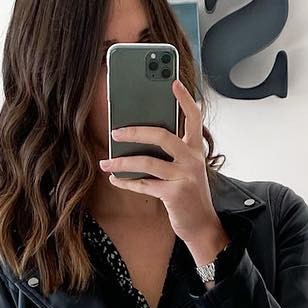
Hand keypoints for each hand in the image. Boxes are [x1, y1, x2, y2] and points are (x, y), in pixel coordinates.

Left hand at [101, 76, 228, 260]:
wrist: (201, 225)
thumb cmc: (189, 193)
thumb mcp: (187, 168)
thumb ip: (172, 152)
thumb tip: (139, 139)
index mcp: (195, 149)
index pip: (194, 118)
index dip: (184, 99)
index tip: (172, 82)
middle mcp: (192, 159)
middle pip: (162, 135)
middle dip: (135, 132)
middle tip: (115, 131)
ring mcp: (184, 176)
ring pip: (147, 162)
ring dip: (122, 162)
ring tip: (106, 162)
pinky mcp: (174, 194)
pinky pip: (143, 184)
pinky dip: (126, 182)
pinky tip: (115, 179)